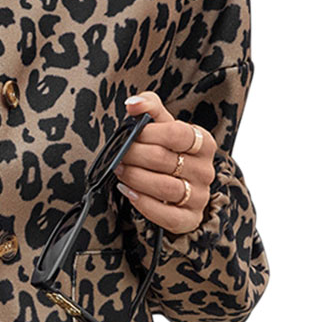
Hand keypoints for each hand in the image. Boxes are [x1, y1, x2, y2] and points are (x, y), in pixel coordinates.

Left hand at [113, 91, 216, 234]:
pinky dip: (143, 203)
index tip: (130, 134)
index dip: (148, 133)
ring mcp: (200, 196)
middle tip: (117, 154)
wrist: (182, 190)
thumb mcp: (163, 129)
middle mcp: (205, 170)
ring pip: (165, 187)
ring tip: (119, 171)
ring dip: (135, 178)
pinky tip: (128, 192)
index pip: (177, 133)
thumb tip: (133, 103)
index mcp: (203, 143)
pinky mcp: (189, 219)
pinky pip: (167, 215)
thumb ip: (150, 110)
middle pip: (165, 160)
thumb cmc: (169, 154)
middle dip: (134, 155)